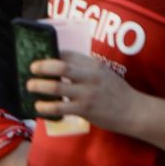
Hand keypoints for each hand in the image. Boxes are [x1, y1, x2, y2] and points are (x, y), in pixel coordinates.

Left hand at [27, 54, 142, 134]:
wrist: (134, 111)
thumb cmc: (117, 92)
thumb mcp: (103, 73)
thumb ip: (85, 68)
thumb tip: (60, 65)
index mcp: (94, 65)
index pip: (68, 54)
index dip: (51, 54)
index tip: (40, 56)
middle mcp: (90, 76)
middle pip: (60, 66)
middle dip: (42, 66)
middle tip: (32, 68)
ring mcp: (87, 94)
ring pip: (57, 86)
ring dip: (39, 85)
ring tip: (30, 86)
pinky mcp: (85, 110)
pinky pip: (60, 108)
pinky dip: (46, 107)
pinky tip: (38, 106)